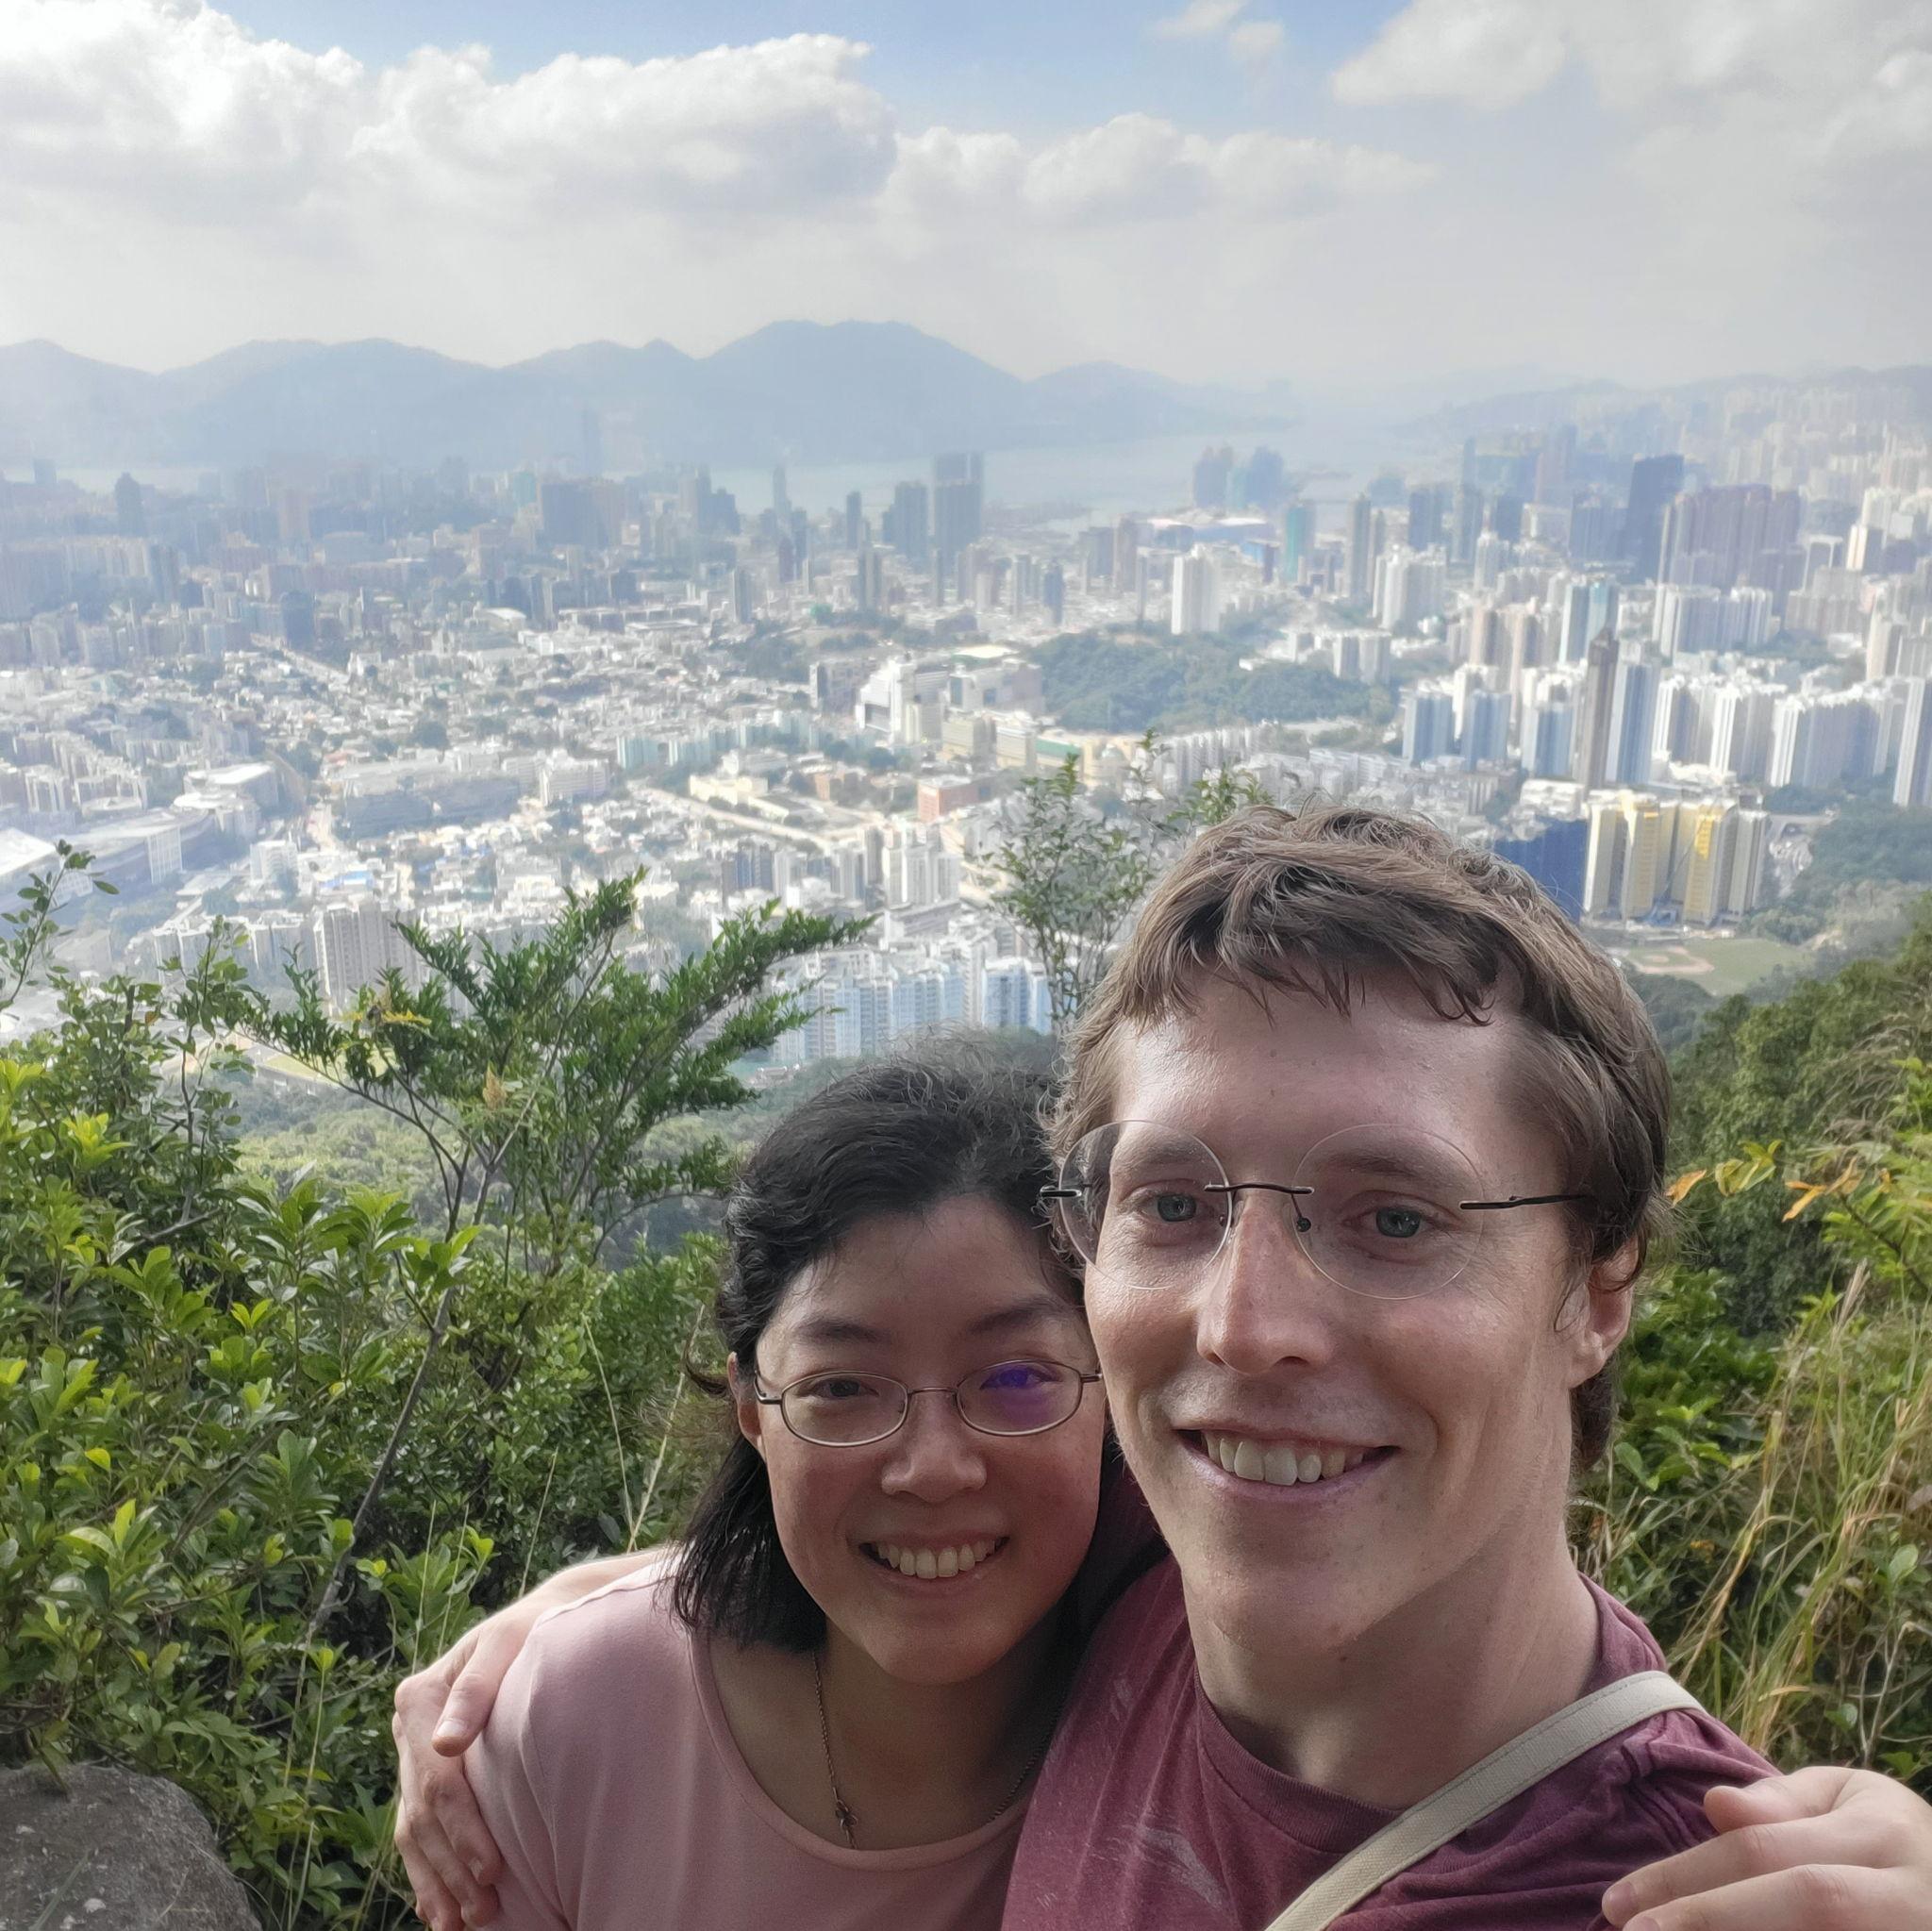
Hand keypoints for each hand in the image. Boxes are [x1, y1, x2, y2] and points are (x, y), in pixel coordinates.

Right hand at [393, 1553, 661, 1928]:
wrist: (538, 1624)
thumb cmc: (530, 1632)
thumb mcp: (507, 1642)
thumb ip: (476, 1687)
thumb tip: (445, 1740)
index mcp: (418, 1699)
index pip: (438, 1780)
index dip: (462, 1828)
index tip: (492, 1867)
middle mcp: (408, 1732)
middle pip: (422, 1814)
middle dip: (451, 1866)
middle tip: (485, 1909)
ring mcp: (412, 1759)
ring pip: (414, 1833)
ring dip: (437, 1881)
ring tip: (462, 1922)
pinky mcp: (426, 1778)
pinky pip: (418, 1834)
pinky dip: (429, 1873)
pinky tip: (442, 1911)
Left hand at [1602, 1765, 1931, 1930]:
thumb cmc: (1893, 1843)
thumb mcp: (1851, 1802)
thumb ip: (1782, 1804)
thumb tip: (1715, 1805)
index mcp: (1882, 1835)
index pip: (1764, 1851)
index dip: (1685, 1876)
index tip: (1617, 1903)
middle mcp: (1907, 1897)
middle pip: (1803, 1904)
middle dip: (1706, 1921)